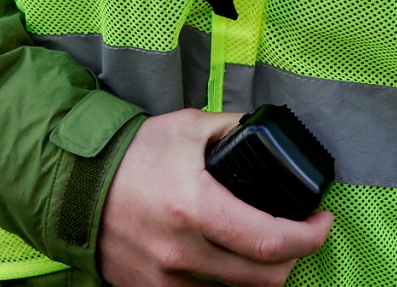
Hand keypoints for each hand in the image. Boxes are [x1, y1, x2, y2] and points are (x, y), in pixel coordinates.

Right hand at [96, 111, 332, 286]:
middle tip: (299, 234)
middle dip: (294, 258)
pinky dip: (224, 282)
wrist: (73, 186)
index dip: (310, 237)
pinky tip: (225, 258)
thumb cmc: (133, 154)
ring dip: (259, 272)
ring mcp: (166, 281)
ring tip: (260, 244)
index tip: (323, 221)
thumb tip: (271, 136)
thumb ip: (235, 129)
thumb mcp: (188, 126)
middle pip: (265, 280)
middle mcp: (182, 252)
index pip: (270, 241)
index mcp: (195, 207)